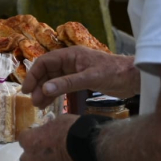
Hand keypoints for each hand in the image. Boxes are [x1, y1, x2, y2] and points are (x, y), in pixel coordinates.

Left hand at [18, 115, 88, 160]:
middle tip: (43, 150)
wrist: (89, 147)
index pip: (23, 139)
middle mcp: (34, 160)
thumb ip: (48, 129)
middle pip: (25, 160)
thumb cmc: (72, 129)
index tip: (38, 134)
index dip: (31, 136)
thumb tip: (48, 131)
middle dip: (32, 155)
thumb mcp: (57, 122)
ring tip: (60, 159)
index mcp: (31, 142)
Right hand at [22, 46, 139, 107]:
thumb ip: (67, 83)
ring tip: (39, 106)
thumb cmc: (115, 73)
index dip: (34, 75)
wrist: (134, 78)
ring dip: (45, 91)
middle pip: (47, 72)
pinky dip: (55, 94)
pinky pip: (62, 86)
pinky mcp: (81, 80)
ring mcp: (75, 71)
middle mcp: (71, 61)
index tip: (27, 90)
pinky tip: (49, 104)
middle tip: (33, 102)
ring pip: (53, 80)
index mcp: (71, 55)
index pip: (45, 62)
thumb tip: (44, 89)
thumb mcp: (90, 78)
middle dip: (38, 85)